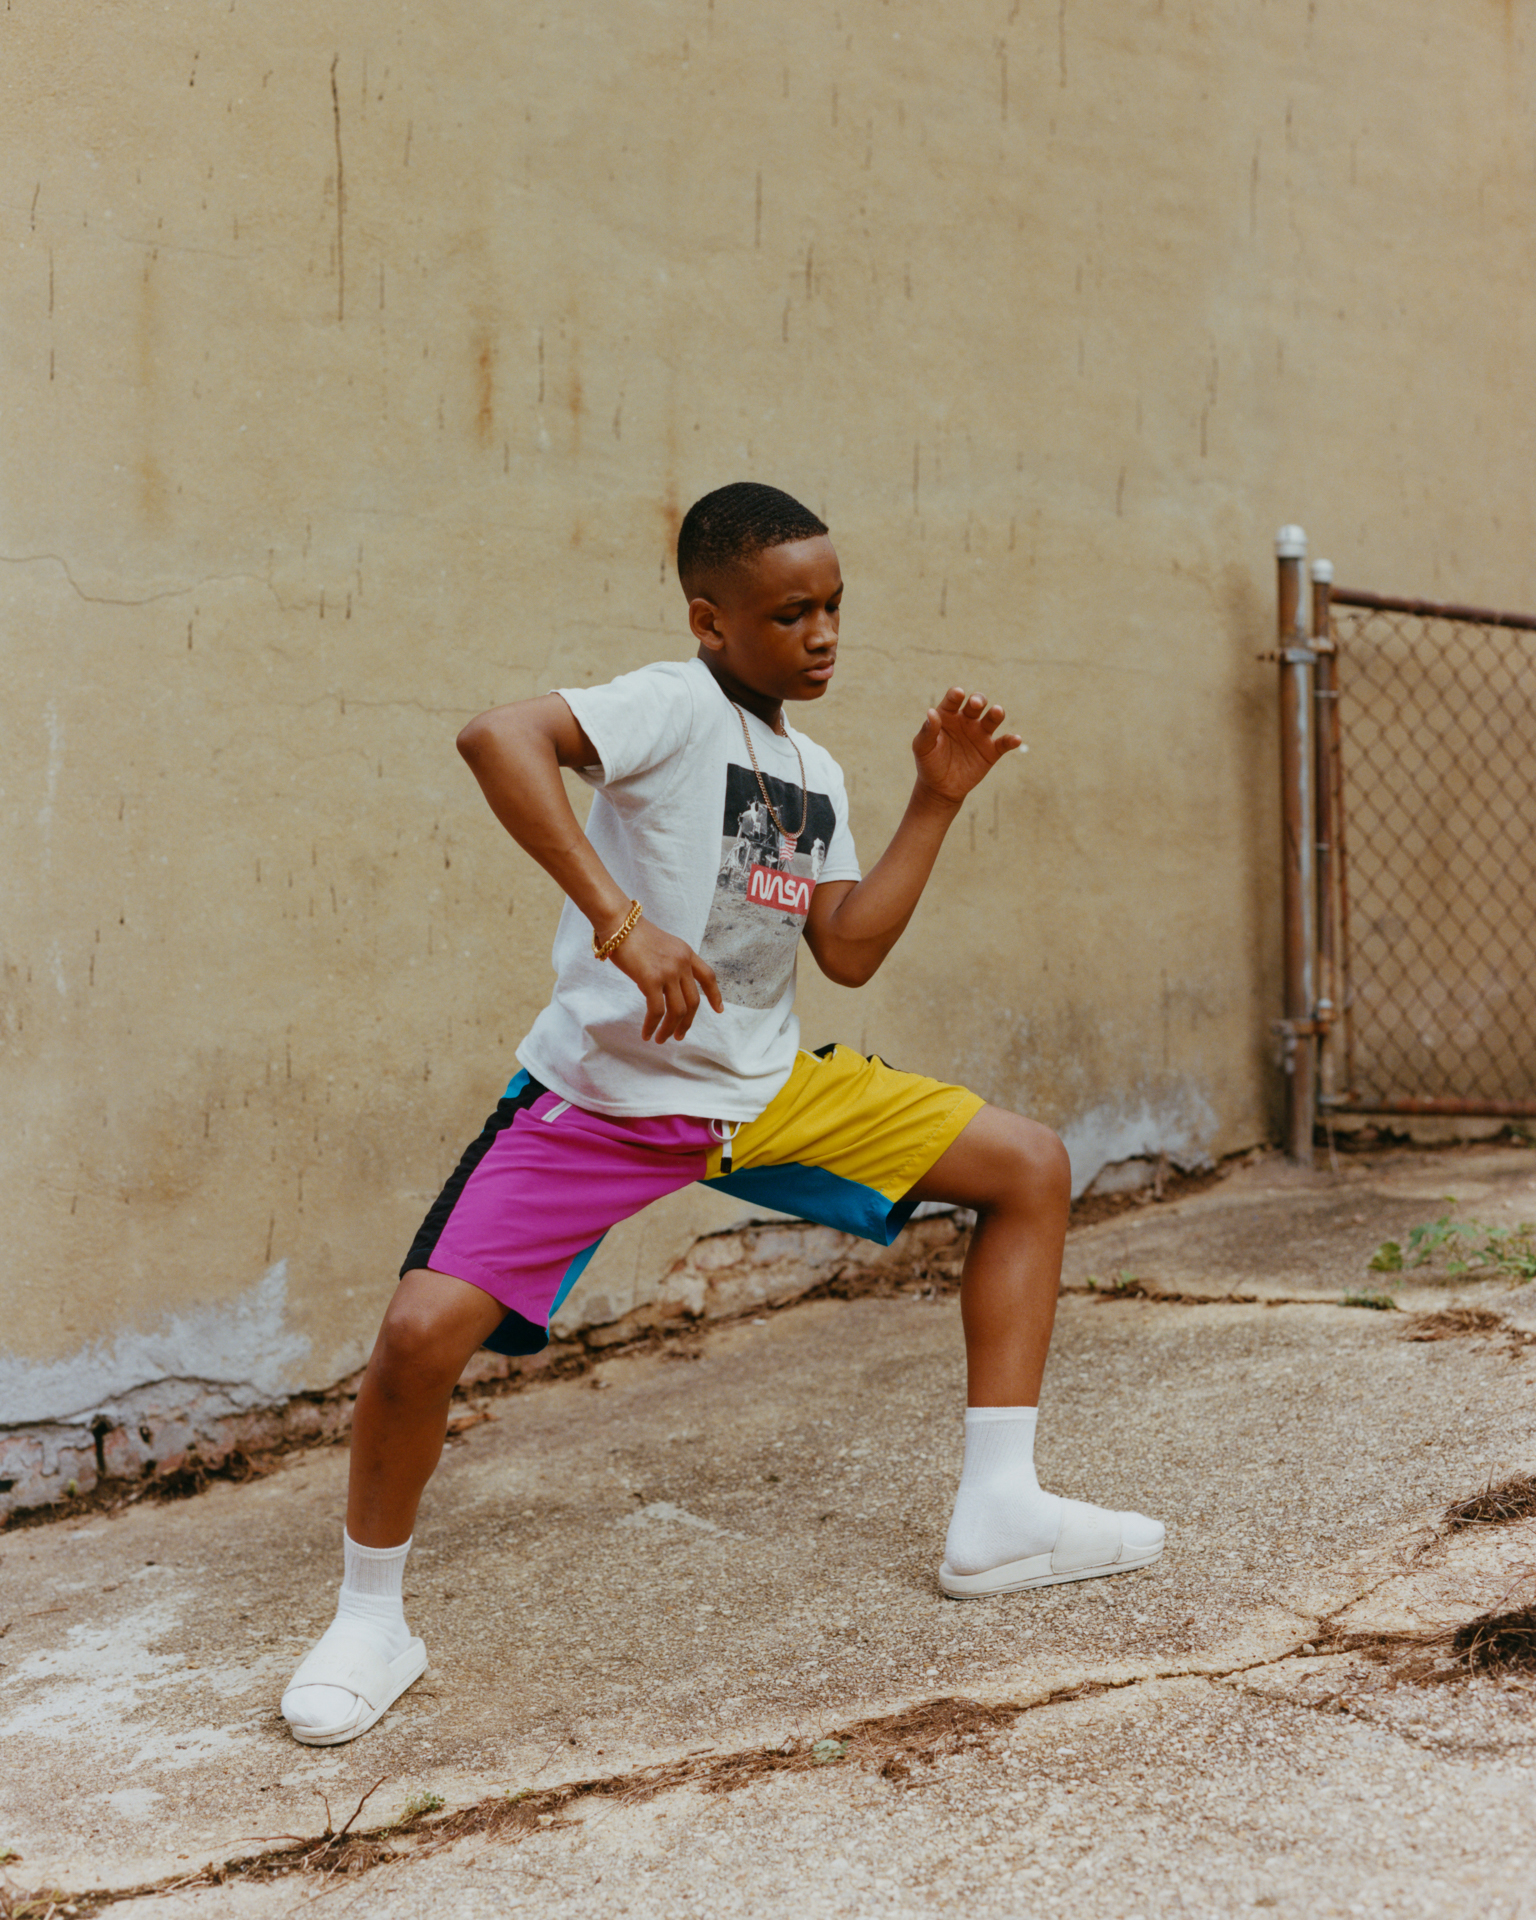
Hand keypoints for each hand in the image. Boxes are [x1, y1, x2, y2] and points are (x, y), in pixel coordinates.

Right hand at [608, 917, 723, 1042]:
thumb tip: (665, 990)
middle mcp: (682, 963)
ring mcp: (668, 971)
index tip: (719, 1010)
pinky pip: (657, 1011)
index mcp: (686, 953)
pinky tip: (647, 1033)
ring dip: (670, 1029)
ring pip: (678, 1010)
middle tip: (679, 1036)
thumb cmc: (632, 934)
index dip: (715, 995)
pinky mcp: (651, 979)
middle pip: (694, 1001)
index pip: (708, 976)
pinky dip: (652, 1026)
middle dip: (687, 1022)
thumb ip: (670, 965)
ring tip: (662, 1039)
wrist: (618, 923)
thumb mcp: (662, 946)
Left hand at [911, 688, 1023, 804]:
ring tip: (997, 712)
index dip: (956, 695)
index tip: (958, 694)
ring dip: (996, 714)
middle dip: (978, 700)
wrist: (939, 788)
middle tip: (975, 703)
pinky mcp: (991, 751)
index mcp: (948, 715)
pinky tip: (1016, 739)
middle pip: (976, 704)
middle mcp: (966, 720)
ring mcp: (980, 734)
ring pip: (992, 719)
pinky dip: (1011, 740)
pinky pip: (1004, 743)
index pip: (953, 700)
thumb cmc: (929, 762)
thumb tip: (931, 712)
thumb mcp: (922, 747)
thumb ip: (927, 730)